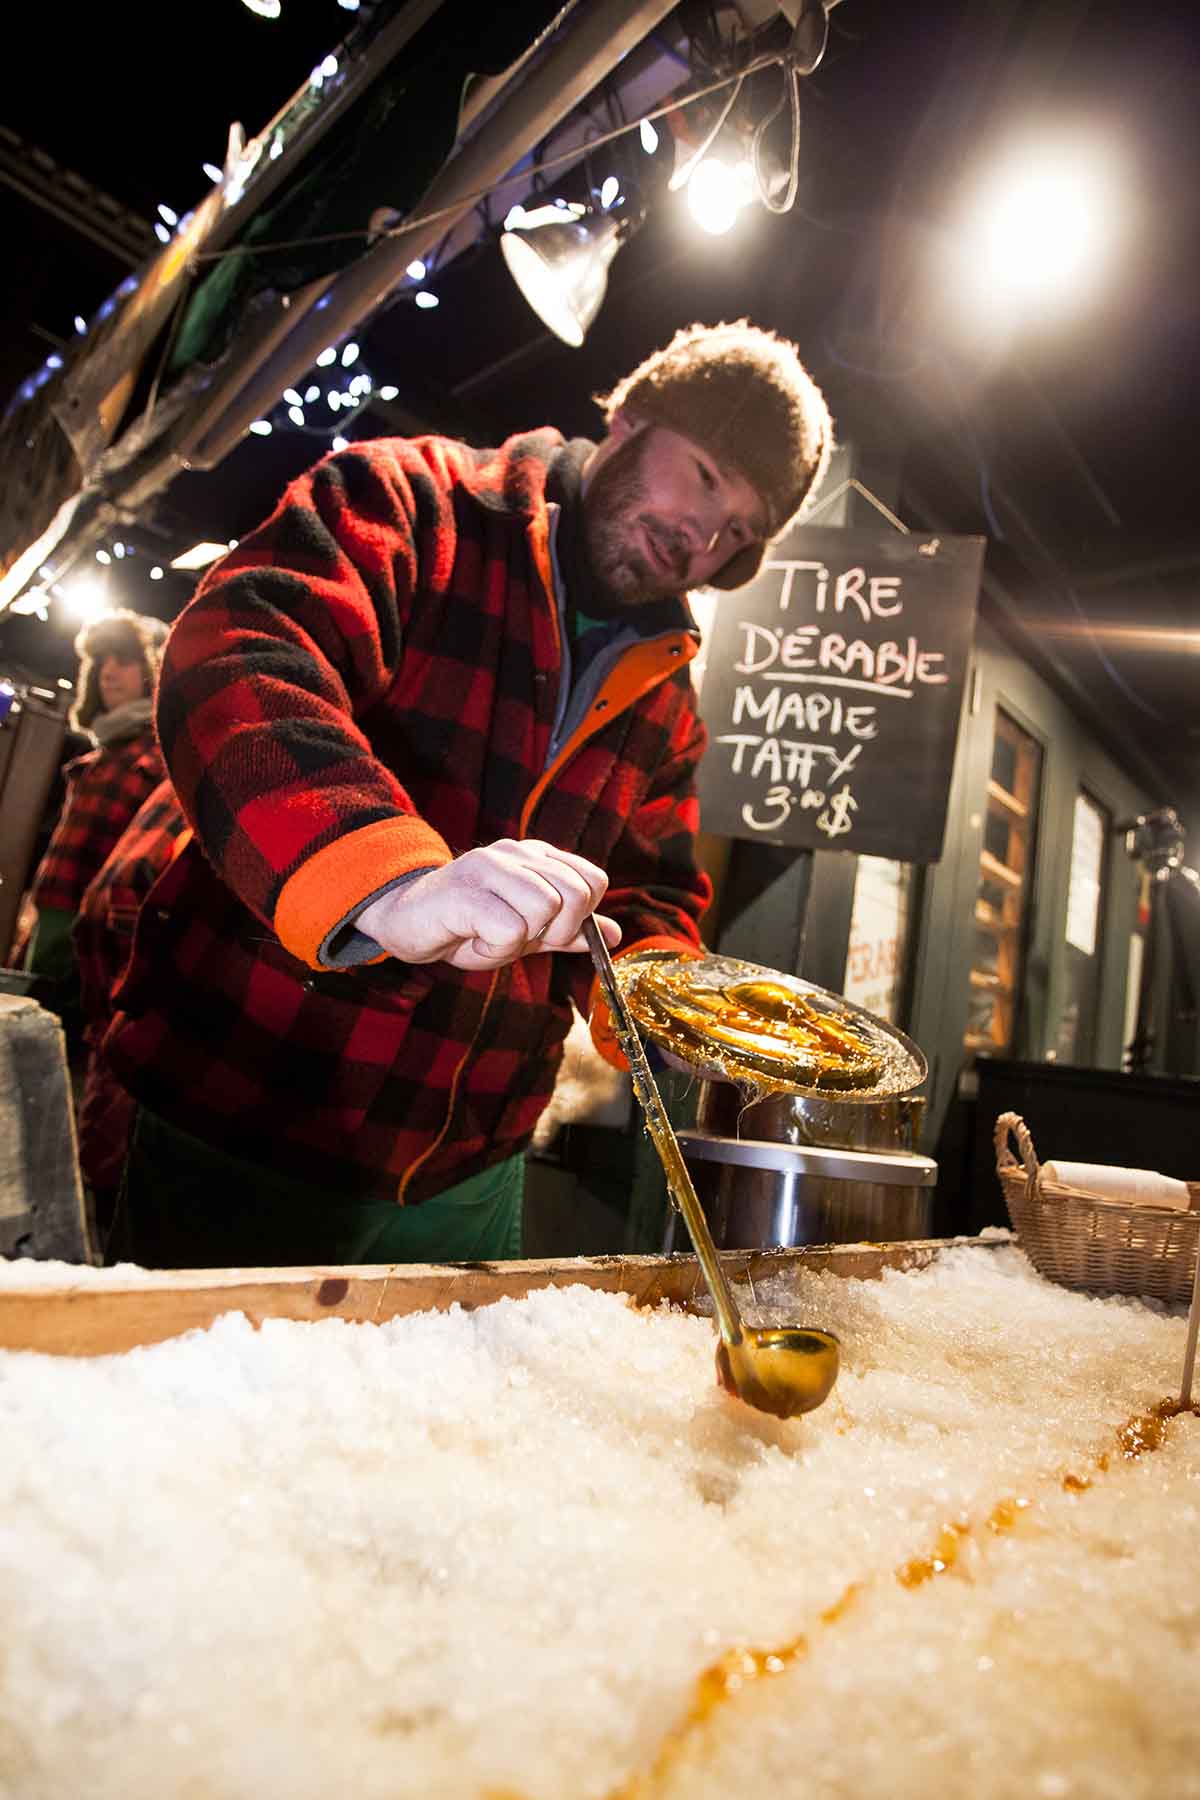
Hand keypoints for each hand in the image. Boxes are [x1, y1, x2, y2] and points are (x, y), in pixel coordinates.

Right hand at [357, 839, 620, 971]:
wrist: (405, 924)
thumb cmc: (466, 926)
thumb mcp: (526, 932)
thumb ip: (568, 931)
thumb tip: (615, 934)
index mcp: (536, 857)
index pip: (593, 880)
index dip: (582, 917)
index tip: (548, 932)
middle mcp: (516, 853)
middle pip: (577, 895)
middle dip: (556, 933)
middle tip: (519, 939)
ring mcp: (488, 867)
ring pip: (546, 910)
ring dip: (520, 942)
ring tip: (489, 937)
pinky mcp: (464, 892)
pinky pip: (509, 931)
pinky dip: (493, 951)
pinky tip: (471, 941)